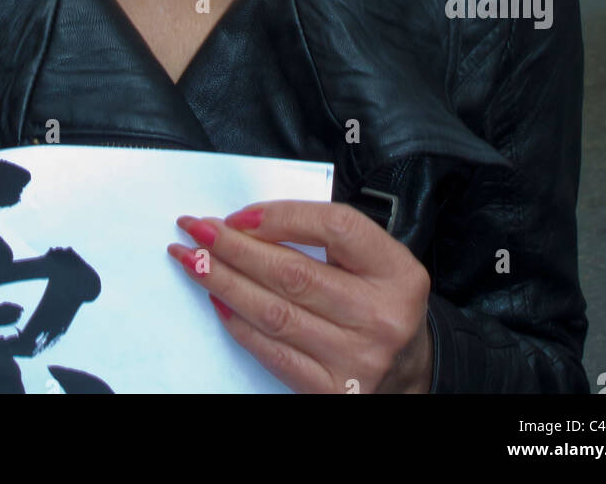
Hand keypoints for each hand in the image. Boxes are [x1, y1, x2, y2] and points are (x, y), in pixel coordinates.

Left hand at [166, 200, 433, 393]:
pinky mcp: (331, 391)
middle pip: (293, 273)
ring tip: (193, 260)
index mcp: (396, 273)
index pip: (334, 228)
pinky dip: (239, 324)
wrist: (412, 368)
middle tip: (197, 228)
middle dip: (235, 247)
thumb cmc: (383, 301)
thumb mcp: (376, 259)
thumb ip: (327, 236)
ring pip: (274, 313)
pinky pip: (273, 353)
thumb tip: (251, 224)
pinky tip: (218, 300)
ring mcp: (355, 360)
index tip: (238, 213)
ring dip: (224, 282)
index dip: (281, 217)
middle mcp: (380, 317)